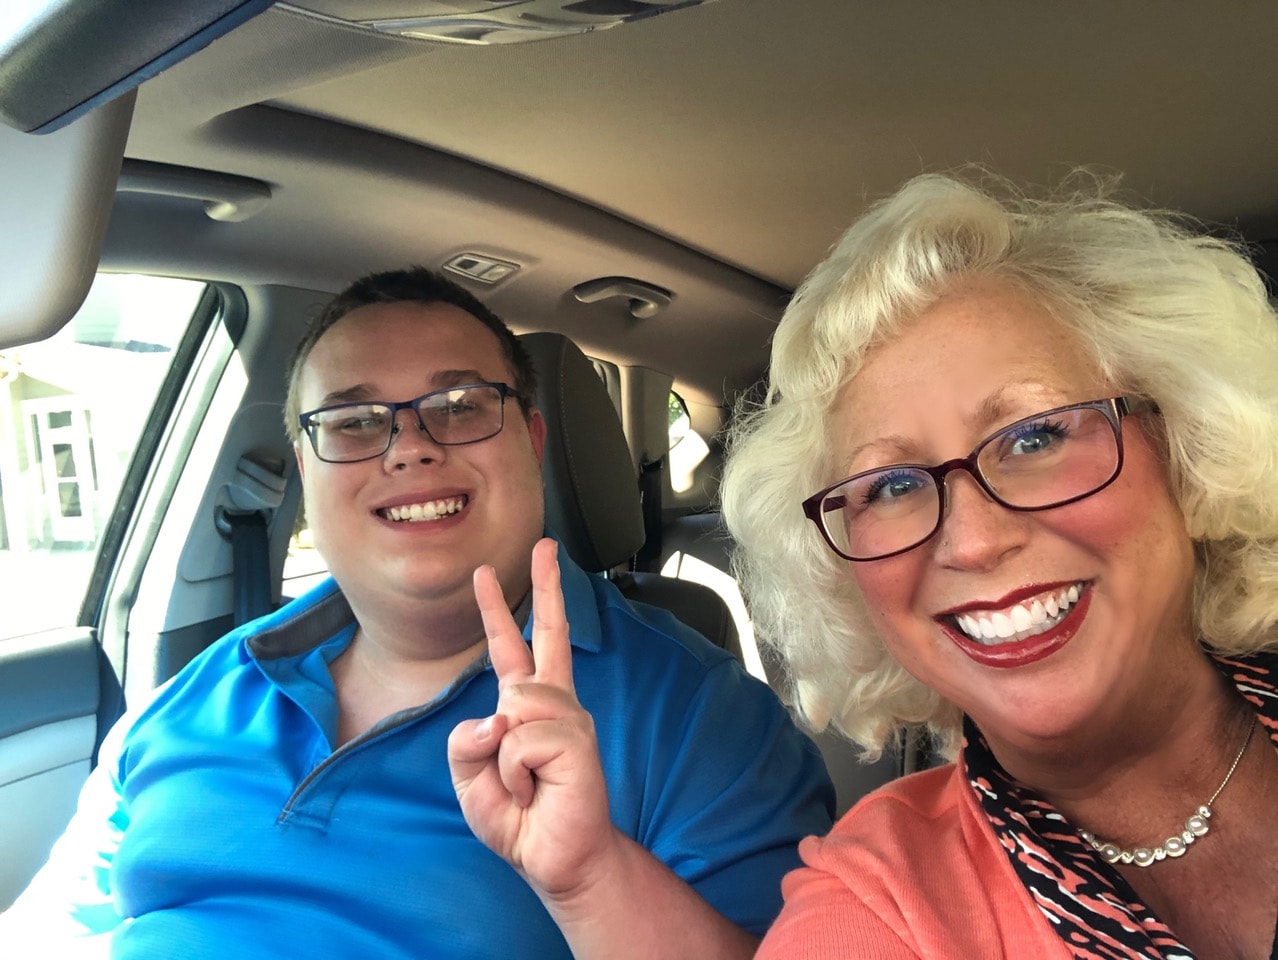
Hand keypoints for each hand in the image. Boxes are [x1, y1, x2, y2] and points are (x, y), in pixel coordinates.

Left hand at [448, 537, 617, 900]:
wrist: (555, 859)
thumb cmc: (520, 819)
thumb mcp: (469, 781)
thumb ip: (466, 743)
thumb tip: (499, 718)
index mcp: (526, 709)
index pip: (512, 650)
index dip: (498, 611)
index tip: (488, 573)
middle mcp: (553, 705)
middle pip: (551, 635)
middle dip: (548, 587)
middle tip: (546, 544)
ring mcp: (569, 719)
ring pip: (514, 705)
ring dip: (503, 758)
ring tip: (527, 785)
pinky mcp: (577, 741)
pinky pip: (522, 739)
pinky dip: (516, 772)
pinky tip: (538, 789)